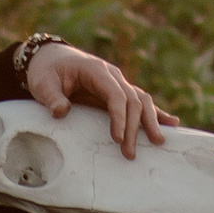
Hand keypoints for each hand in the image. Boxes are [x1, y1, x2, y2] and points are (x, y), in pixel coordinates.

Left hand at [22, 41, 174, 156]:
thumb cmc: (46, 72)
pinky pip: (140, 101)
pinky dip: (155, 113)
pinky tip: (171, 123)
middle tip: (129, 153)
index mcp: (96, 70)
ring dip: (149, 121)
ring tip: (158, 142)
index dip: (119, 117)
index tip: (116, 138)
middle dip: (134, 127)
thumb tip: (61, 112)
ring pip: (141, 100)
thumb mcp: (42, 83)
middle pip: (132, 100)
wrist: (50, 59)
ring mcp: (117, 82)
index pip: (116, 94)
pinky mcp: (117, 91)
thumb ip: (52, 97)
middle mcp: (112, 75)